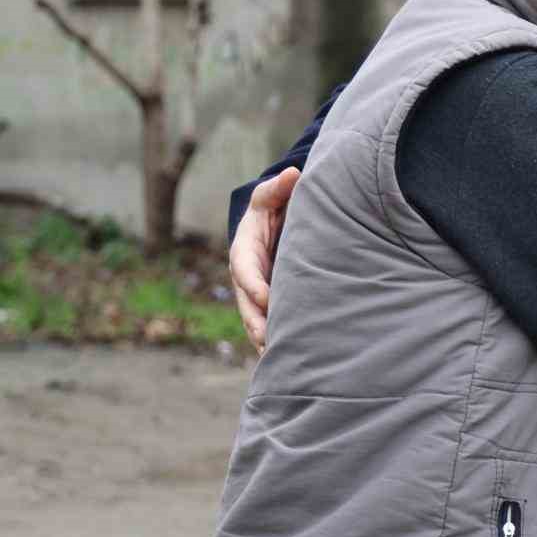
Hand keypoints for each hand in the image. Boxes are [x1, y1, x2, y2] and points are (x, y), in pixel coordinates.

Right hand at [229, 167, 299, 353]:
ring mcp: (256, 294)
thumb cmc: (274, 208)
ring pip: (258, 320)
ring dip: (267, 339)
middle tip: (269, 340)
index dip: (255, 284)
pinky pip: (271, 325)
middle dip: (257, 322)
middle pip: (248, 304)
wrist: (275, 225)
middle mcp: (247, 277)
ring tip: (280, 360)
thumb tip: (292, 175)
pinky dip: (277, 343)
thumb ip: (278, 188)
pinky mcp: (269, 305)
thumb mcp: (272, 197)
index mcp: (244, 251)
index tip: (266, 298)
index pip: (245, 270)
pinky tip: (292, 362)